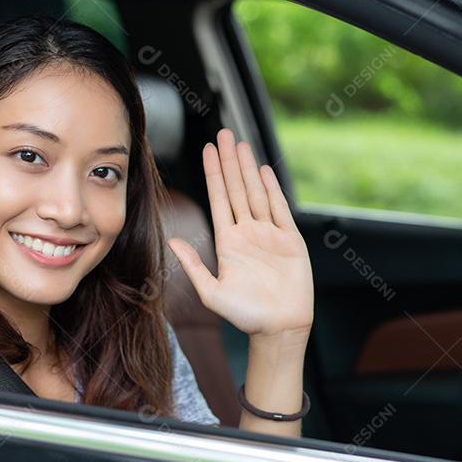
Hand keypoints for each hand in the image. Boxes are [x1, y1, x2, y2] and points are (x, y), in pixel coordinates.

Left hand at [167, 129, 313, 338]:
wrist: (279, 328)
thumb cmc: (245, 315)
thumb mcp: (211, 292)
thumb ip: (192, 265)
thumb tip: (171, 241)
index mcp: (228, 242)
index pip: (219, 199)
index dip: (214, 174)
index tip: (208, 150)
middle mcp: (247, 233)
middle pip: (237, 188)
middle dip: (230, 161)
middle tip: (224, 133)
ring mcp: (269, 234)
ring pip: (257, 193)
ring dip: (249, 168)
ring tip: (242, 144)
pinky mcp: (290, 240)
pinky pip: (280, 208)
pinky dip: (273, 188)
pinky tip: (264, 170)